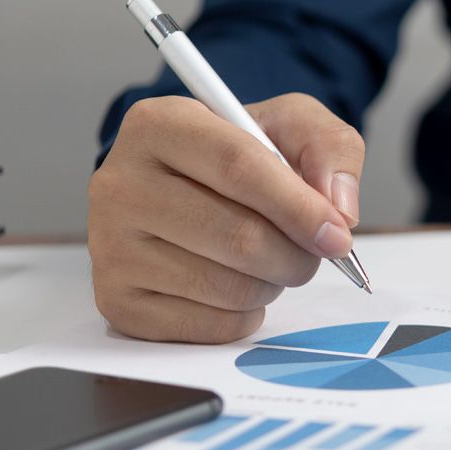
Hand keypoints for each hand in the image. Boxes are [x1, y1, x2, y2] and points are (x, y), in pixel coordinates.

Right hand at [88, 93, 363, 342]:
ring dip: (273, 282)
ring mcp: (110, 246)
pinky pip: (208, 325)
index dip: (298, 206)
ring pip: (226, 286)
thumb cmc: (243, 153)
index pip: (237, 166)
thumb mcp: (293, 125)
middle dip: (296, 254)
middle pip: (236, 235)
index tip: (338, 234)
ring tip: (271, 260)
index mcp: (160, 124)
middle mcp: (120, 183)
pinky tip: (239, 284)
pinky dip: (245, 314)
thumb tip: (340, 210)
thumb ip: (330, 149)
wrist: (191, 186)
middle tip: (316, 252)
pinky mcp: (116, 300)